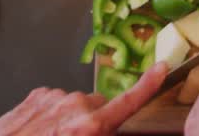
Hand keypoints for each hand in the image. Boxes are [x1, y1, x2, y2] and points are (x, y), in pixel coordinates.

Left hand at [0, 63, 166, 135]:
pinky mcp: (36, 94)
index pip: (127, 102)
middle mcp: (74, 105)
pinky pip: (56, 101)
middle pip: (100, 107)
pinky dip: (54, 114)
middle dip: (96, 122)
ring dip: (72, 119)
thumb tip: (107, 128)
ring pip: (77, 105)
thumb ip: (100, 134)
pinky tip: (40, 133)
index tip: (162, 69)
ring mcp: (53, 97)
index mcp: (89, 125)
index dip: (148, 86)